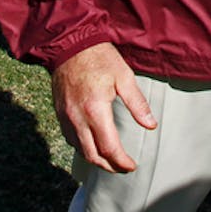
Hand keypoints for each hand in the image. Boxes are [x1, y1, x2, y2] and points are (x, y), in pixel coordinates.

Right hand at [52, 42, 156, 172]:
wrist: (70, 43)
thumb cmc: (99, 58)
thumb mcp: (124, 76)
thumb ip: (137, 103)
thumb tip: (151, 125)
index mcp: (95, 110)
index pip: (109, 148)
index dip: (121, 161)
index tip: (132, 165)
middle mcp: (78, 118)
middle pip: (92, 155)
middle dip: (109, 166)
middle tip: (123, 167)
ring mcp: (66, 116)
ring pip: (79, 149)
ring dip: (95, 159)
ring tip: (110, 160)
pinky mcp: (60, 112)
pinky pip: (70, 138)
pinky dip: (82, 147)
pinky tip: (92, 144)